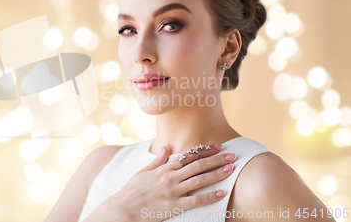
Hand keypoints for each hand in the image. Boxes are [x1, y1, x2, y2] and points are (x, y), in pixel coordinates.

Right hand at [105, 144, 236, 221]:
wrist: (122, 209)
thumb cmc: (131, 191)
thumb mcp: (142, 172)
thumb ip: (156, 161)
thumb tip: (164, 148)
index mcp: (164, 168)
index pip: (189, 155)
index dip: (205, 150)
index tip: (218, 146)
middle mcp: (170, 177)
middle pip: (198, 165)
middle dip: (217, 159)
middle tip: (233, 155)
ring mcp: (172, 192)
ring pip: (199, 180)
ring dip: (216, 174)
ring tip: (231, 169)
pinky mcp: (173, 206)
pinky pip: (195, 201)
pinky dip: (209, 196)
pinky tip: (221, 193)